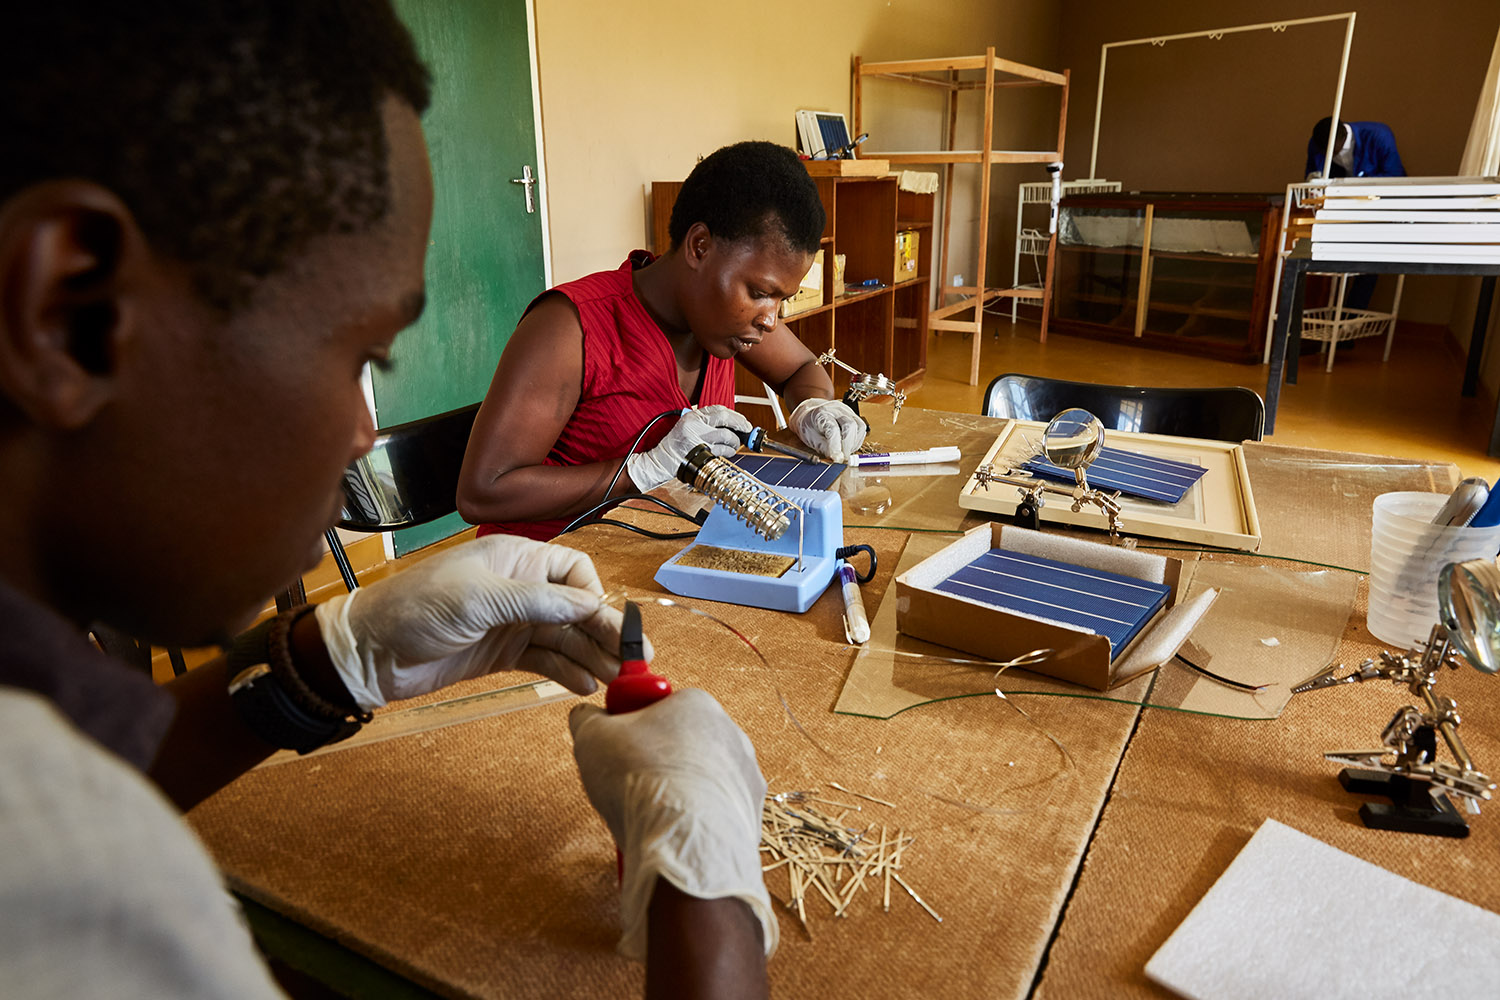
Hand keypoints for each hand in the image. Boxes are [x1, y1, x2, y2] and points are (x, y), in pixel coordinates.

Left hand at [316, 535, 633, 710]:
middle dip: (605, 632)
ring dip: (591, 656)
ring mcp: (511, 622)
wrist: (369, 651)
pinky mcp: (501, 653)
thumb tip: (589, 604)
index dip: (594, 595)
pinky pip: (545, 660)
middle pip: (576, 607)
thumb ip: (537, 600)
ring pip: (565, 637)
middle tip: (633, 660)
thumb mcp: (479, 598)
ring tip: (614, 680)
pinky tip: (585, 684)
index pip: (574, 570)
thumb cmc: (415, 608)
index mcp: (515, 559)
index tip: (608, 624)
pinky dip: (566, 671)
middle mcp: (519, 587)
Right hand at [569, 689, 775, 960]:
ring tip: (650, 817)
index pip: (659, 707)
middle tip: (628, 787)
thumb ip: (587, 718)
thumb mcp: (592, 736)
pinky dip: (694, 825)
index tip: (615, 748)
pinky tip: (673, 836)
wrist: (681, 839)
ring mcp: (745, 776)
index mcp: (697, 704)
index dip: (631, 728)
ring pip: (699, 782)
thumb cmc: (638, 778)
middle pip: (681, 745)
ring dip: (675, 796)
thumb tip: (586, 716)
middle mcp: (731, 733)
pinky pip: (715, 815)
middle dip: (654, 765)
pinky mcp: (750, 815)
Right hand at [625, 406, 751, 491]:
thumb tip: (729, 425)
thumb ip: (705, 424)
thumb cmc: (674, 447)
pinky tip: (728, 453)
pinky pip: (722, 450)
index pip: (717, 409)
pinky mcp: (701, 452)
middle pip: (725, 418)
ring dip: (735, 441)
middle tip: (747, 429)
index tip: (742, 420)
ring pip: (726, 435)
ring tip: (734, 445)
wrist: (660, 462)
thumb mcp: (686, 428)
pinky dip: (728, 451)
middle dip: (740, 424)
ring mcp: (698, 439)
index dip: (734, 414)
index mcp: (692, 416)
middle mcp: (695, 424)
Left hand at [788, 397, 865, 462]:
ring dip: (853, 444)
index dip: (836, 446)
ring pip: (859, 427)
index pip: (833, 429)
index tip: (837, 459)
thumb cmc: (810, 428)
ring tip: (844, 451)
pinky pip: (862, 429)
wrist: (810, 416)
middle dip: (847, 445)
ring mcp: (847, 410)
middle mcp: (836, 409)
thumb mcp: (812, 440)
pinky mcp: (854, 415)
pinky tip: (848, 446)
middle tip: (842, 458)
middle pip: (850, 425)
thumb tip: (838, 458)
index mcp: (821, 413)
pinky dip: (856, 441)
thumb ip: (825, 449)